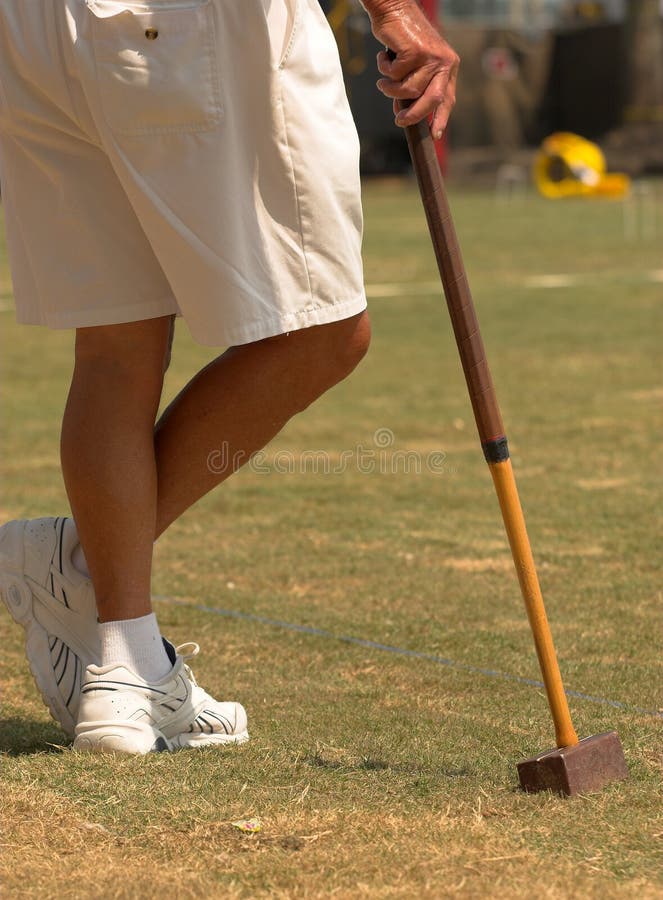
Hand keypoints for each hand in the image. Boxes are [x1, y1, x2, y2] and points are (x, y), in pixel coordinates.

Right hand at [362, 1, 459, 137]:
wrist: (394, 9)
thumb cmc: (402, 38)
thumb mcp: (414, 66)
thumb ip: (415, 87)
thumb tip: (405, 114)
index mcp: (448, 66)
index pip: (447, 99)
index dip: (441, 118)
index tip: (435, 135)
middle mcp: (444, 62)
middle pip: (432, 100)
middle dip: (414, 115)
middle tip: (399, 120)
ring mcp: (431, 56)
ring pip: (408, 90)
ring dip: (390, 88)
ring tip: (383, 80)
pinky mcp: (415, 52)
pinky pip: (395, 76)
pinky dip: (384, 70)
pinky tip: (383, 58)